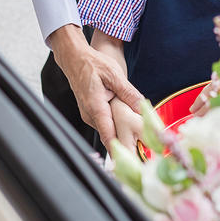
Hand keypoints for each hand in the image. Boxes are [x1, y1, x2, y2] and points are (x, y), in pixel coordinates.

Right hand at [48, 24, 143, 147]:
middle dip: (126, 139)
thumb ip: (129, 93)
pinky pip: (106, 122)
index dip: (118, 151)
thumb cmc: (92, 64)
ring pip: (109, 128)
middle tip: (144, 144)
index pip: (108, 135)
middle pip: (110, 134)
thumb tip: (142, 107)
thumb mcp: (115, 75)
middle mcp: (90, 115)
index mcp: (96, 107)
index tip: (128, 162)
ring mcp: (89, 115)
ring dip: (121, 129)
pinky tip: (125, 114)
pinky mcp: (91, 112)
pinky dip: (116, 121)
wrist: (75, 59)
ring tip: (138, 127)